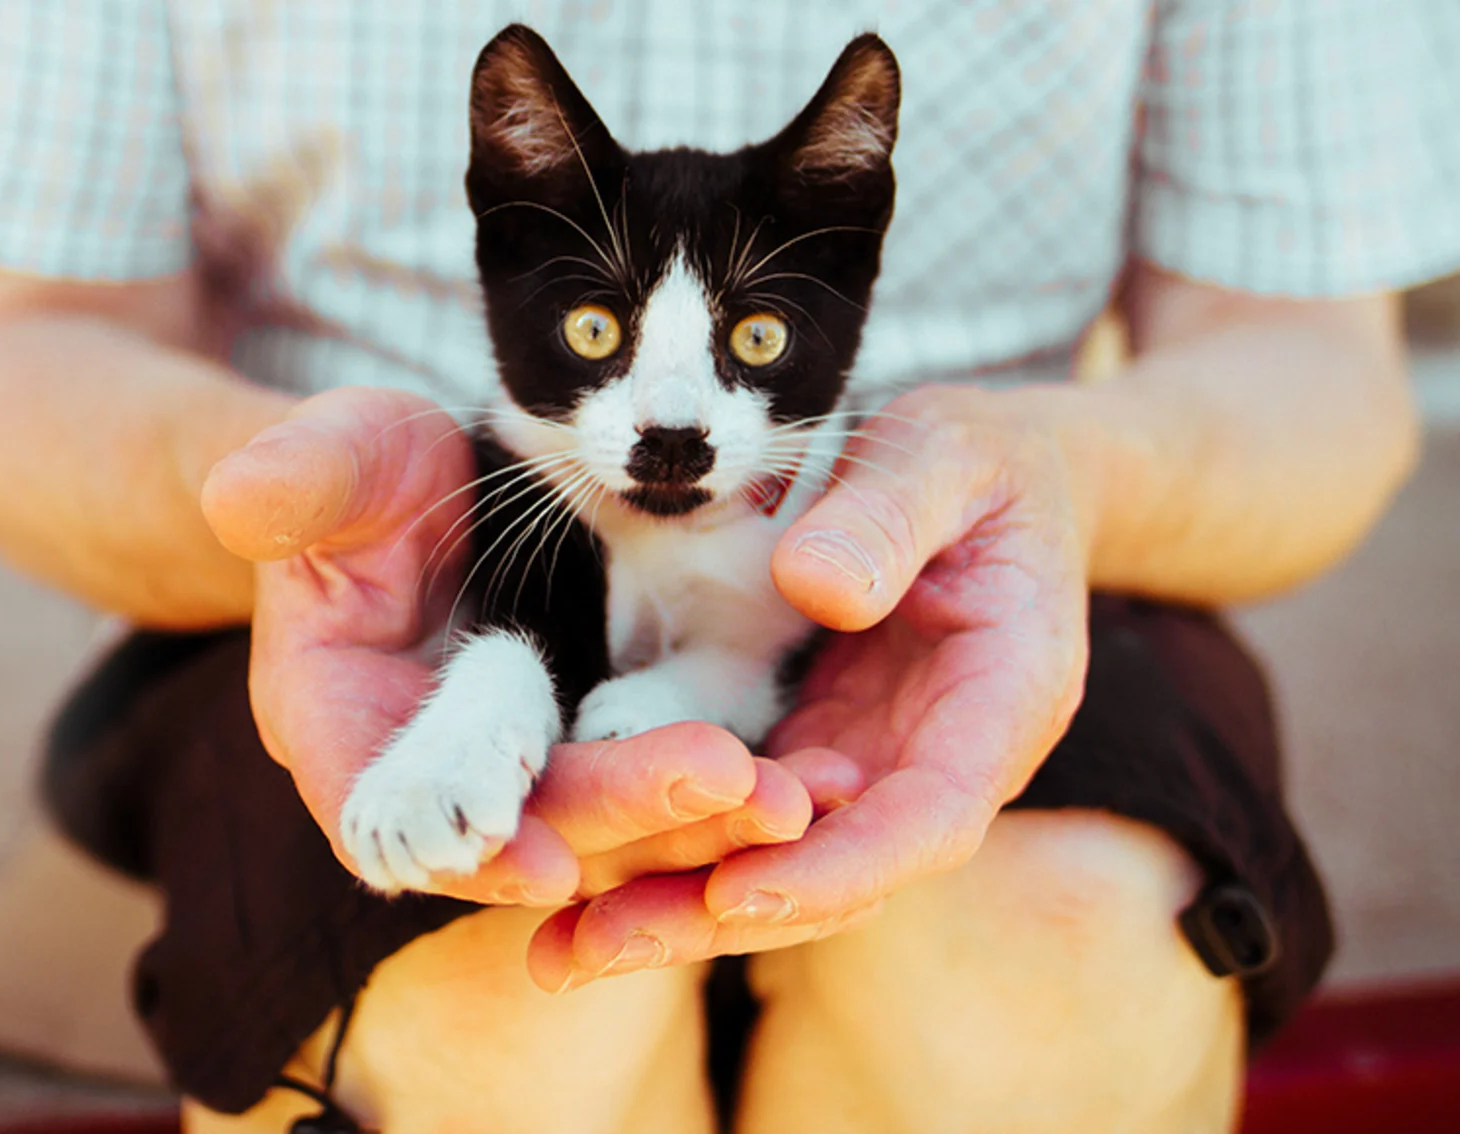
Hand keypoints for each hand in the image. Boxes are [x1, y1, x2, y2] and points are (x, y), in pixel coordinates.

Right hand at [199, 387, 857, 906]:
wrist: (431, 487)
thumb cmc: (367, 472)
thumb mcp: (337, 456)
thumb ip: (300, 479)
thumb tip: (238, 496)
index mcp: (342, 720)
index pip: (388, 813)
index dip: (460, 843)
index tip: (552, 865)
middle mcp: (433, 771)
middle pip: (524, 829)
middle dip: (628, 820)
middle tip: (740, 796)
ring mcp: (518, 769)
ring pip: (605, 824)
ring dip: (698, 823)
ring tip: (796, 800)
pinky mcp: (590, 750)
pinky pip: (653, 787)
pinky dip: (722, 794)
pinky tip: (807, 786)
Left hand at [527, 383, 1094, 989]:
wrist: (993, 479)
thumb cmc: (982, 461)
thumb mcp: (945, 456)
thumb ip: (891, 516)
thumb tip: (816, 588)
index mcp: (1000, 704)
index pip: (926, 819)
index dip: (835, 867)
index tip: (732, 896)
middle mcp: (936, 760)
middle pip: (838, 872)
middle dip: (720, 917)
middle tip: (597, 946)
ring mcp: (872, 761)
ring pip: (784, 861)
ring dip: (679, 908)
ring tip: (562, 949)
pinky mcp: (818, 748)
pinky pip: (750, 817)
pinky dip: (678, 851)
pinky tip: (586, 880)